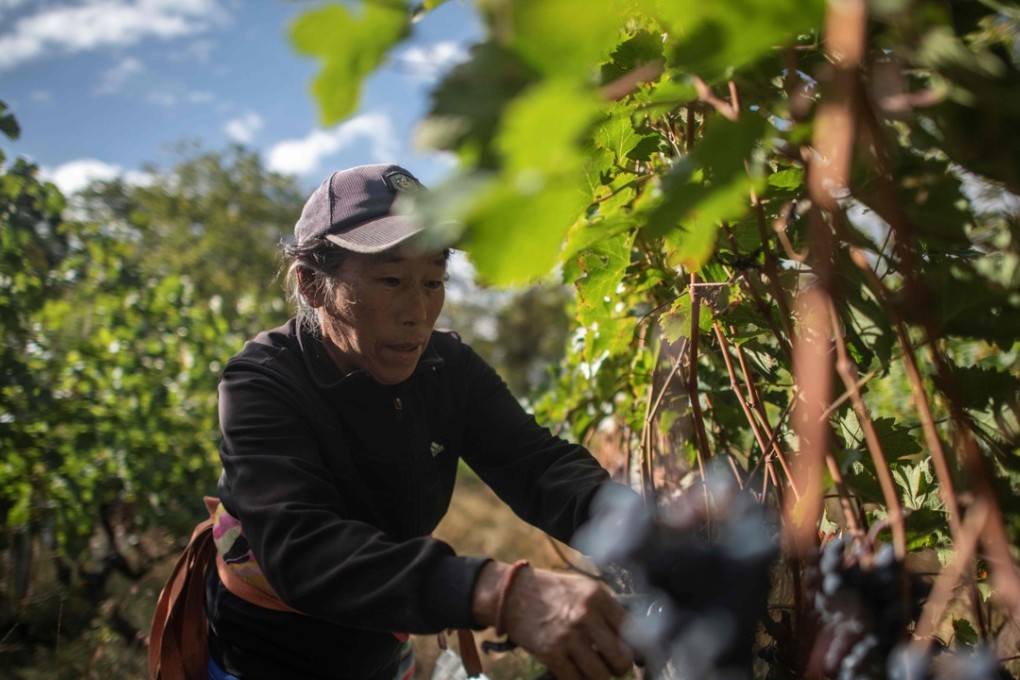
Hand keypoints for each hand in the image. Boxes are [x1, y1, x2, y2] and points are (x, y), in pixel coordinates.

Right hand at [473, 562, 633, 679]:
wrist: (510, 594)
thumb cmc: (550, 591)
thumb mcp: (582, 588)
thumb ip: (606, 609)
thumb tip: (631, 637)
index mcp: (597, 596)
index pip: (633, 630)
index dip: (637, 647)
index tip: (633, 654)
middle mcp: (585, 615)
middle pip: (621, 658)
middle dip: (619, 667)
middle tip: (612, 666)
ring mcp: (568, 636)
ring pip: (601, 675)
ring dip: (599, 677)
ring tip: (593, 670)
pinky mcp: (550, 653)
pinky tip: (575, 673)